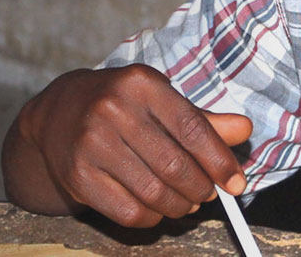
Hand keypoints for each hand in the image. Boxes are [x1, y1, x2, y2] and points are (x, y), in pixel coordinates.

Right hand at [3, 64, 251, 227]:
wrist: (57, 113)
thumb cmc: (119, 104)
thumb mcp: (158, 99)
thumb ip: (201, 118)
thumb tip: (243, 130)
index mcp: (139, 83)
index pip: (192, 128)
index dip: (219, 161)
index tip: (235, 183)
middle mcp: (112, 109)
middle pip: (175, 166)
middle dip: (200, 188)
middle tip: (207, 194)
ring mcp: (91, 144)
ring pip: (154, 193)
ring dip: (179, 206)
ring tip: (185, 202)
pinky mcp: (78, 175)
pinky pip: (129, 211)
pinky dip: (152, 217)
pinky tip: (155, 207)